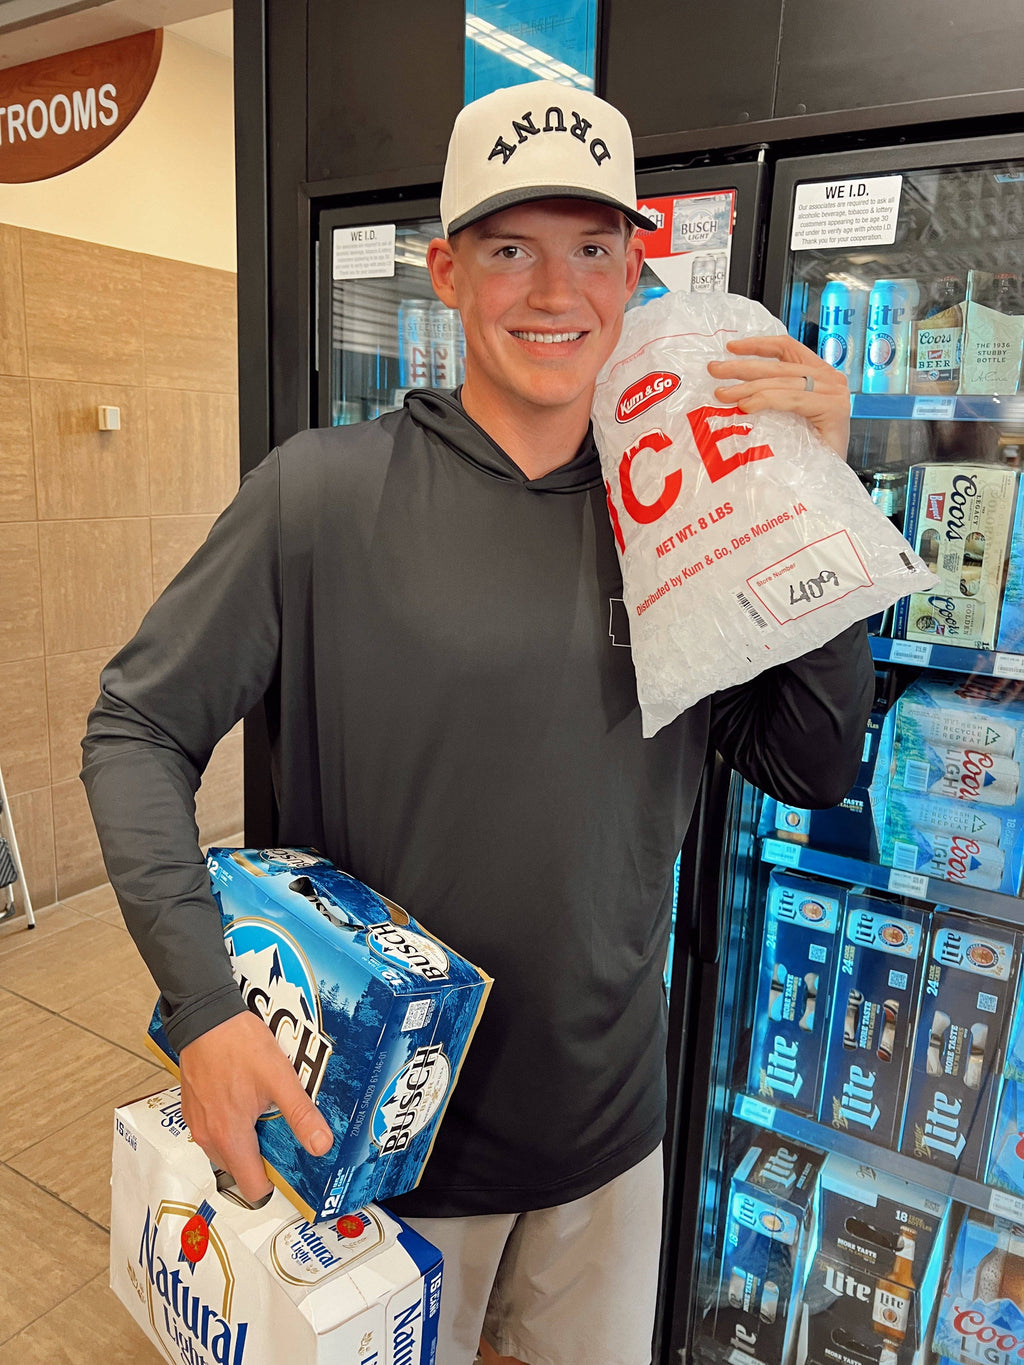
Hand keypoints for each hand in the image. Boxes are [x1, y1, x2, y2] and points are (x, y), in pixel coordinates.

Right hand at [179, 1010, 333, 1202]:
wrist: (204, 1018)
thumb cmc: (239, 1045)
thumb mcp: (279, 1078)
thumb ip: (300, 1114)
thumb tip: (321, 1145)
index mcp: (230, 1137)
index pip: (251, 1187)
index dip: (273, 1183)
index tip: (290, 1167)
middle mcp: (209, 1138)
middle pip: (239, 1169)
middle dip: (262, 1159)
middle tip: (283, 1133)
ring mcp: (197, 1124)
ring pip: (226, 1150)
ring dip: (246, 1141)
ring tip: (266, 1113)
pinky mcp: (192, 1108)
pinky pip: (214, 1130)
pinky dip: (231, 1125)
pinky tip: (246, 1099)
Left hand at [707, 334, 850, 460]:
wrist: (827, 483)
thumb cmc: (804, 455)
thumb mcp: (785, 418)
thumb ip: (772, 398)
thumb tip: (731, 386)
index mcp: (818, 375)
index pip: (787, 349)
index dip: (758, 345)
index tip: (729, 348)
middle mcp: (829, 379)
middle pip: (779, 365)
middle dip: (742, 367)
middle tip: (714, 370)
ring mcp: (834, 393)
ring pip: (782, 381)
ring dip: (748, 387)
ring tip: (722, 394)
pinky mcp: (834, 408)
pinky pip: (791, 398)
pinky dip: (767, 399)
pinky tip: (746, 406)